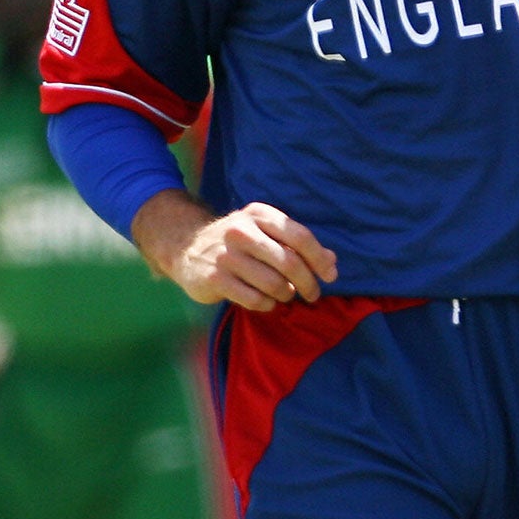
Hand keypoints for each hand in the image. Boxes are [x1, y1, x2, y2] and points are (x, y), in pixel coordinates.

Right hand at [135, 192, 336, 311]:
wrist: (186, 246)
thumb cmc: (239, 242)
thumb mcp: (266, 232)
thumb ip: (298, 245)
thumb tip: (332, 262)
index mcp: (259, 214)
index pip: (300, 236)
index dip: (320, 259)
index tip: (330, 276)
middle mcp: (242, 231)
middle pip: (290, 262)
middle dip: (308, 283)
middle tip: (312, 294)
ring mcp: (226, 255)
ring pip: (274, 284)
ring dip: (287, 294)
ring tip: (286, 295)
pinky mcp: (214, 279)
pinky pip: (255, 299)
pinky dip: (267, 304)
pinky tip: (267, 301)